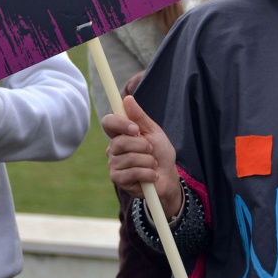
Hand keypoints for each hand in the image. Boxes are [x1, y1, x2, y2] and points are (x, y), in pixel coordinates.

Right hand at [103, 96, 181, 216]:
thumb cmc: (160, 152)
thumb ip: (139, 116)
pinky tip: (151, 176)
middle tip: (151, 150)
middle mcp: (113, 148)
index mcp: (120, 133)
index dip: (120, 123)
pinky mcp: (118, 179)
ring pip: (130, 158)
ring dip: (148, 161)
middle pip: (120, 142)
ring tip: (152, 164)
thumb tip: (127, 98)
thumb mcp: (154, 131)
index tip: (136, 129)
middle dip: (143, 146)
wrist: (168, 177)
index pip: (108, 122)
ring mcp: (114, 164)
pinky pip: (132, 173)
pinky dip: (148, 174)